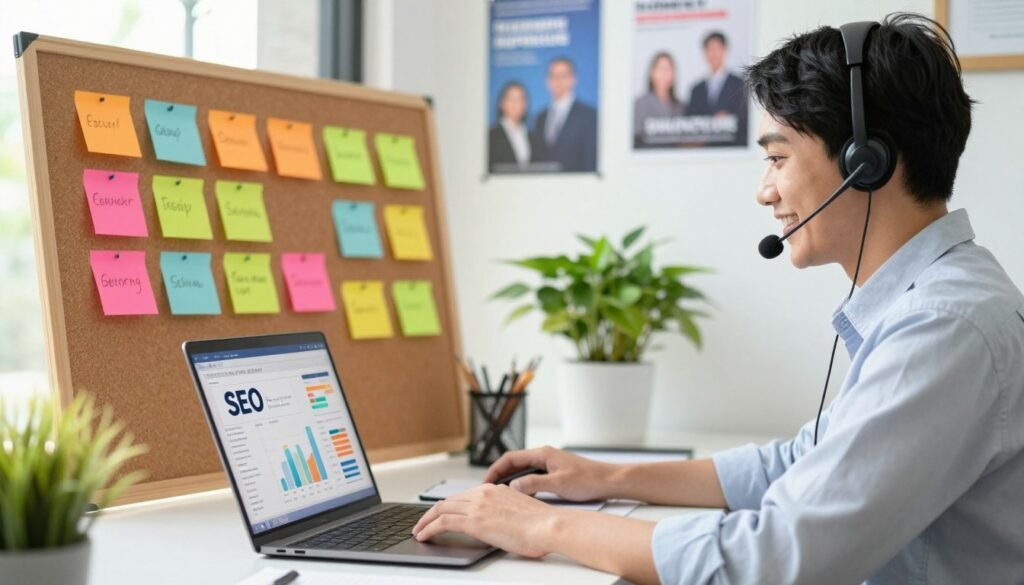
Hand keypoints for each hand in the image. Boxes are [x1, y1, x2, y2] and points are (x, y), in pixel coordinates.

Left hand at [411, 483, 562, 557]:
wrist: (549, 526)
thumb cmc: (543, 525)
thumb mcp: (522, 511)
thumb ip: (507, 511)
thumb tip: (502, 522)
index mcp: (496, 490)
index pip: (465, 496)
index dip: (451, 505)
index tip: (443, 513)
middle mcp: (484, 493)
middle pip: (449, 500)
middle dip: (433, 512)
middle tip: (424, 522)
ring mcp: (478, 505)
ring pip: (441, 509)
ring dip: (426, 520)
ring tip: (419, 530)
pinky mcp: (473, 520)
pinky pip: (442, 522)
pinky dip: (428, 528)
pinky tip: (423, 536)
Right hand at [483, 445, 616, 501]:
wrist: (610, 481)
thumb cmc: (588, 480)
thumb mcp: (558, 484)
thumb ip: (534, 484)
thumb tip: (513, 486)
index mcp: (543, 454)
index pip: (510, 458)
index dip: (495, 470)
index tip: (485, 482)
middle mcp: (544, 456)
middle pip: (514, 463)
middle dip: (499, 475)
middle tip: (488, 491)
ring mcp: (550, 464)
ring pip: (523, 470)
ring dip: (510, 480)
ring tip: (500, 494)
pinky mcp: (555, 473)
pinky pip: (532, 476)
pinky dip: (522, 484)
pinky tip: (520, 496)